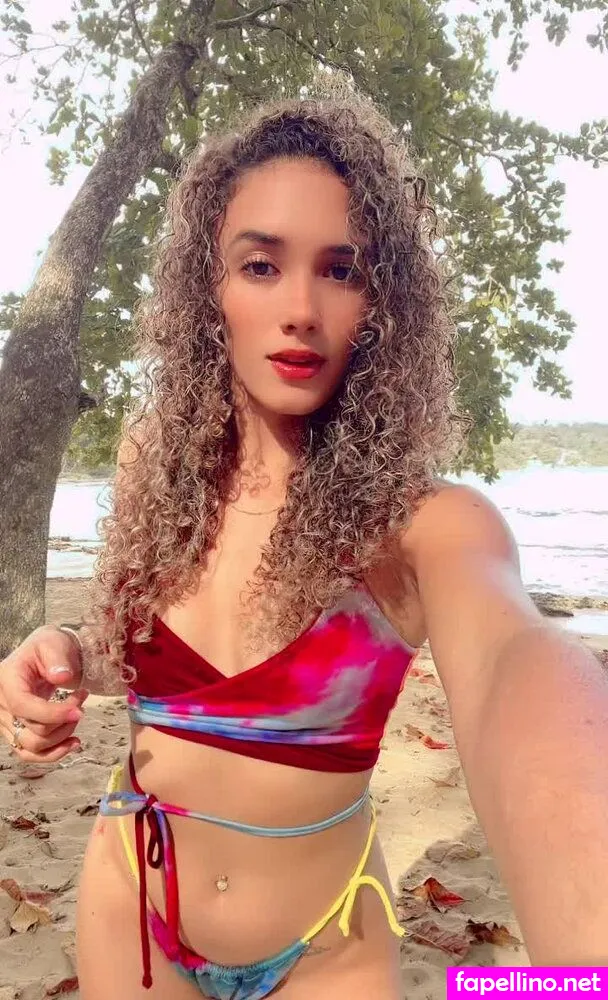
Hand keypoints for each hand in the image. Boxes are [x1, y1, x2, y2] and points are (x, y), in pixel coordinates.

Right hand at [0, 626, 88, 761]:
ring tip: (78, 716)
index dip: (51, 714)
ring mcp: (6, 721)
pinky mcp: (16, 732)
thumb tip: (62, 677)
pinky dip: (53, 754)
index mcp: (7, 679)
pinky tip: (73, 743)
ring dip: (61, 737)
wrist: (45, 655)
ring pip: (32, 746)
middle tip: (81, 701)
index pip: (22, 705)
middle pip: (30, 729)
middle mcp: (1, 703)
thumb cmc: (49, 647)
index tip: (79, 711)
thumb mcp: (54, 643)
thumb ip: (57, 659)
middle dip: (63, 720)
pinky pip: (30, 754)